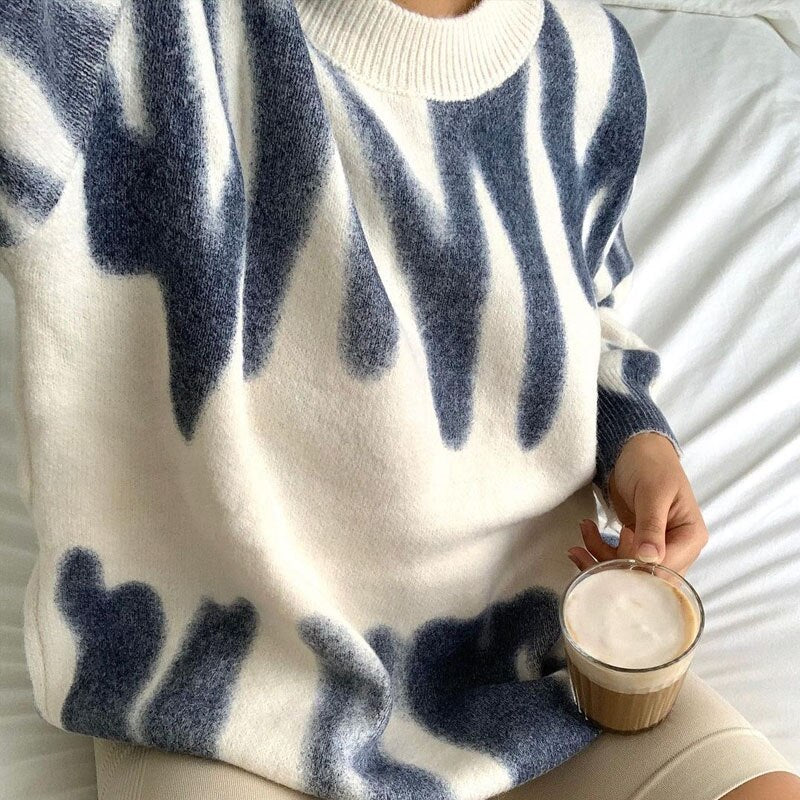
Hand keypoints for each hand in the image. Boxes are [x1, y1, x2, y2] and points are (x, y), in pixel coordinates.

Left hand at [567, 433, 708, 575]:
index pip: (666, 570)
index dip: (636, 574)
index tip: (607, 571)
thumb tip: (649, 559)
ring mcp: (655, 546)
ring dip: (599, 559)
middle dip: (612, 571)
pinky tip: (585, 532)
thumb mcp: (652, 493)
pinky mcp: (635, 541)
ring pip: (626, 568)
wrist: (635, 448)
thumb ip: (651, 526)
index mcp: (690, 537)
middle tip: (582, 558)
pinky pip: (617, 556)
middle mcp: (677, 547)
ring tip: (576, 546)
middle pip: (645, 575)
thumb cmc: (651, 464)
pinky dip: (598, 548)